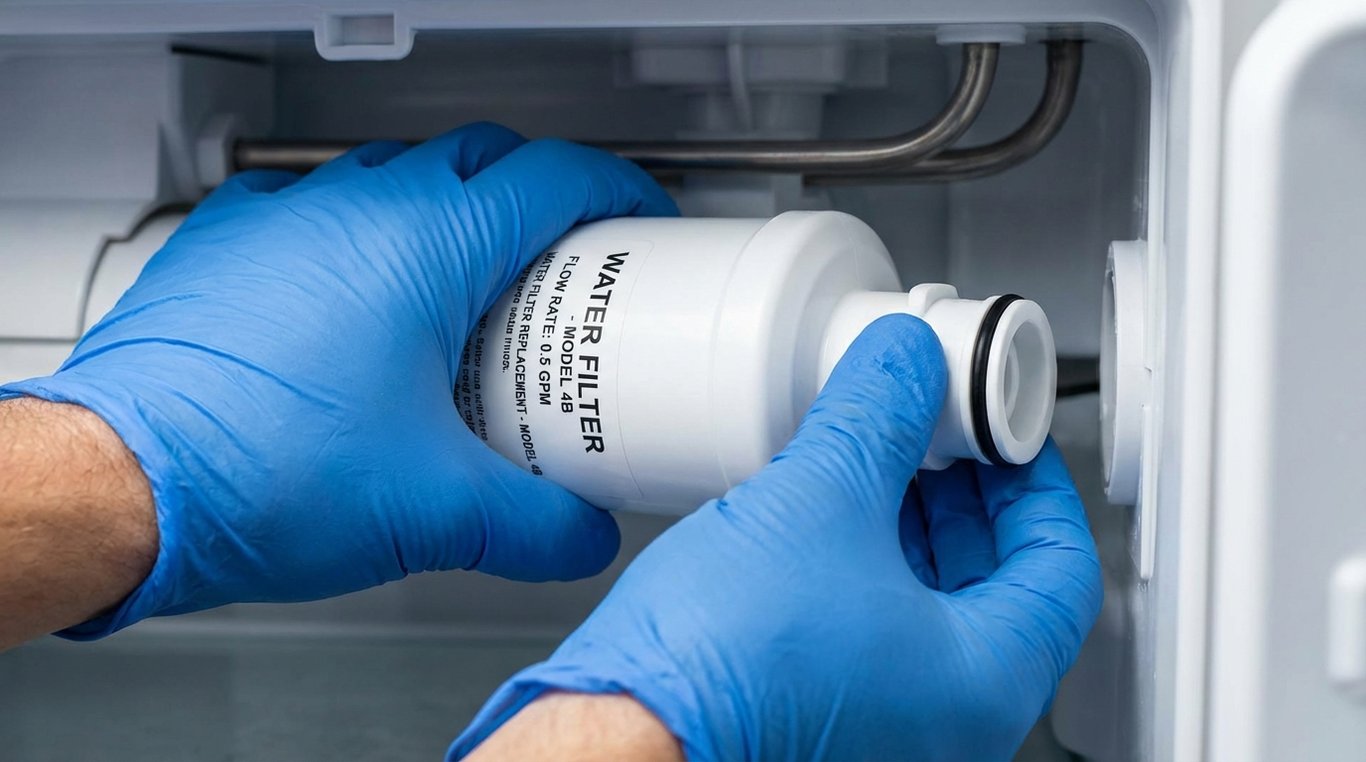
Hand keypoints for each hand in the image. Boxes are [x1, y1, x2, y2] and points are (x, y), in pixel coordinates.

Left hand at [0, 123, 676, 637]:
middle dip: (539, 194)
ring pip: (394, 173)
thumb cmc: (258, 471)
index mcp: (427, 244)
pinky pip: (314, 204)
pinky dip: (360, 231)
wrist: (120, 482)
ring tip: (466, 286)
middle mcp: (355, 207)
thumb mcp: (436, 509)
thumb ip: (537, 527)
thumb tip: (579, 534)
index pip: (553, 177)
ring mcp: (285, 217)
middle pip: (479, 157)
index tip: (636, 218)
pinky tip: (361, 291)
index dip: (614, 191)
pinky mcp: (230, 244)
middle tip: (564, 261)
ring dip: (448, 210)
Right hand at [450, 315, 1102, 760]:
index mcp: (981, 686)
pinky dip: (865, 570)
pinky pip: (874, 636)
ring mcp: (885, 732)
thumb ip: (878, 416)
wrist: (618, 738)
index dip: (1038, 485)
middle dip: (968, 500)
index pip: (1061, 571)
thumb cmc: (717, 671)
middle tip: (937, 436)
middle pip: (999, 591)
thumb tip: (907, 364)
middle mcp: (945, 725)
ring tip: (872, 462)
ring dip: (912, 530)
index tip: (1008, 437)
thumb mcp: (818, 504)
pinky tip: (821, 521)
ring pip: (932, 615)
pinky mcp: (824, 723)